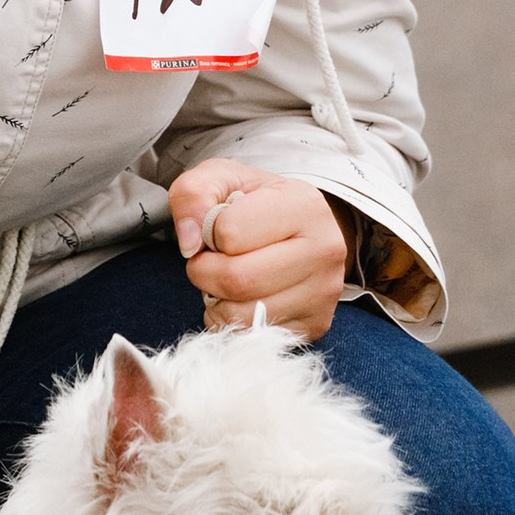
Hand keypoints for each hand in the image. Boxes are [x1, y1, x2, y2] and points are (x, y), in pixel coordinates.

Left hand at [170, 159, 350, 342]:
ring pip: (242, 315)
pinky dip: (231, 322)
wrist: (302, 229)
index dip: (207, 232)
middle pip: (237, 279)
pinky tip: (241, 298)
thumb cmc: (258, 204)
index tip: (215, 229)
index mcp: (304, 205)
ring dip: (216, 300)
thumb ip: (193, 194)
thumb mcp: (222, 179)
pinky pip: (252, 336)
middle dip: (204, 272)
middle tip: (208, 260)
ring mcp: (323, 292)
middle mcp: (324, 250)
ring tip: (227, 278)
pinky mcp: (316, 323)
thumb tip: (189, 242)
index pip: (229, 232)